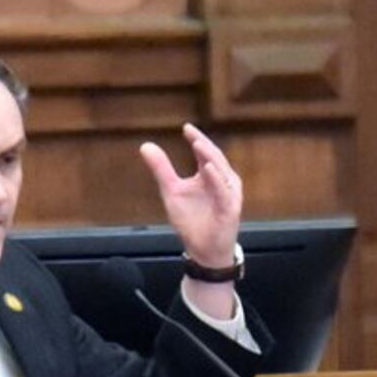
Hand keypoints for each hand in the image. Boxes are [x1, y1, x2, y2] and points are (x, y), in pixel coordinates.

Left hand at [139, 121, 245, 273]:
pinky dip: (216, 179)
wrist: (203, 249)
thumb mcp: (171, 191)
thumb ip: (161, 169)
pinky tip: (206, 168)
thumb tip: (145, 145)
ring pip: (221, 171)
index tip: (185, 127)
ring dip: (210, 157)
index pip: (204, 152)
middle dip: (203, 144)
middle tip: (191, 132)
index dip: (196, 139)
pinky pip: (223, 191)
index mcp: (210, 175)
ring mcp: (229, 194)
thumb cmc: (192, 219)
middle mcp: (223, 181)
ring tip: (197, 144)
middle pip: (214, 158)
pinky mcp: (230, 208)